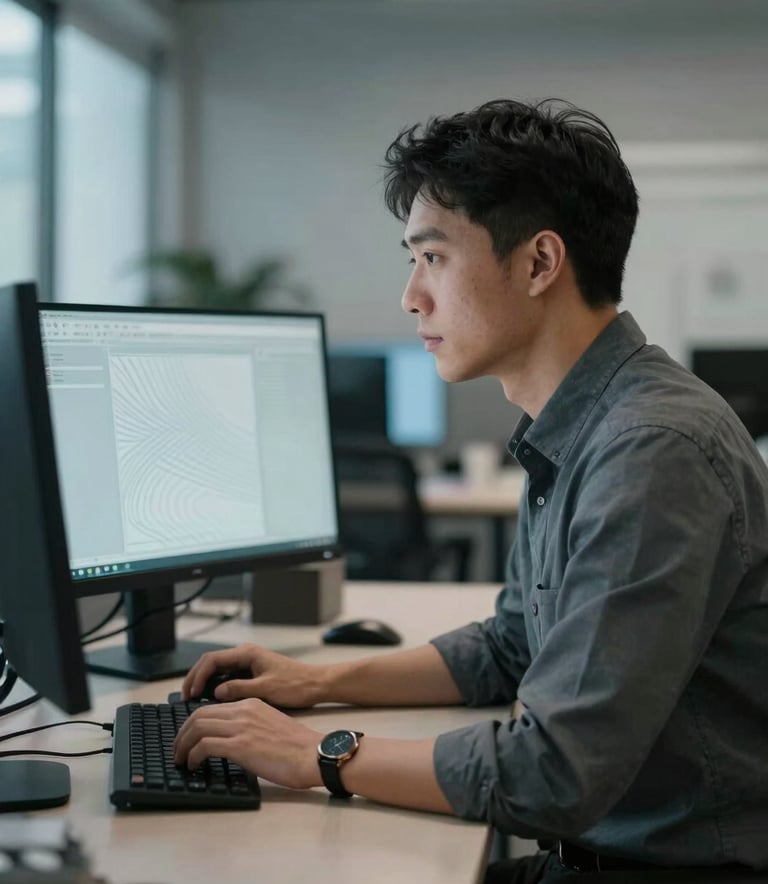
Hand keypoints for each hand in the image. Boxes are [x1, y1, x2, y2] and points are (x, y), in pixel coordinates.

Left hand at [173, 698, 321, 789]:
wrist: (314, 754)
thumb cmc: (298, 748)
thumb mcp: (271, 726)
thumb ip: (251, 727)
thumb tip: (232, 741)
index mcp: (251, 704)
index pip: (212, 707)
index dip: (194, 723)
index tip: (188, 737)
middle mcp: (244, 710)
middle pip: (199, 714)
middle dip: (183, 733)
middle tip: (178, 750)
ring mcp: (242, 727)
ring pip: (197, 728)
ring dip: (183, 745)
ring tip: (181, 760)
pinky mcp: (240, 745)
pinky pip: (204, 746)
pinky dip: (193, 756)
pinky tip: (194, 766)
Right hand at [180, 644, 327, 707]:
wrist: (317, 685)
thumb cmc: (296, 685)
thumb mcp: (266, 689)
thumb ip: (240, 689)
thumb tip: (216, 693)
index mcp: (247, 654)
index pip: (212, 660)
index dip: (197, 676)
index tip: (189, 694)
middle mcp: (245, 656)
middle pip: (211, 663)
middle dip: (195, 679)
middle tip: (184, 698)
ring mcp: (248, 665)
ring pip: (218, 671)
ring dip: (204, 684)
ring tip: (193, 702)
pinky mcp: (252, 675)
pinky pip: (227, 679)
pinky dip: (216, 688)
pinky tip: (212, 703)